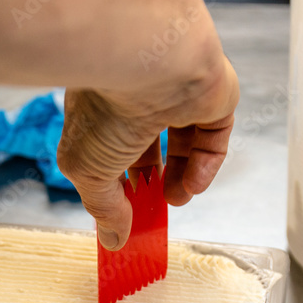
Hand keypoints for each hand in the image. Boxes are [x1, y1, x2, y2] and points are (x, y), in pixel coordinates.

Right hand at [57, 55, 237, 249]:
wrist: (147, 63)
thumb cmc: (105, 107)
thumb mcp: (88, 171)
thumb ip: (103, 208)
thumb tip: (114, 239)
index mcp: (100, 109)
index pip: (111, 148)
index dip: (119, 182)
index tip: (123, 213)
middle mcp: (138, 98)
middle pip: (149, 147)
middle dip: (152, 183)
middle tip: (152, 211)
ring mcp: (177, 95)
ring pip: (186, 142)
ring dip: (181, 178)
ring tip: (175, 200)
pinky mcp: (212, 96)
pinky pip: (214, 135)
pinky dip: (205, 165)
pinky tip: (193, 186)